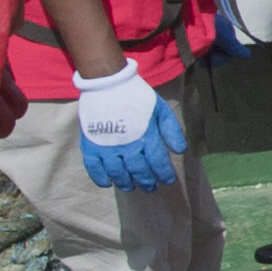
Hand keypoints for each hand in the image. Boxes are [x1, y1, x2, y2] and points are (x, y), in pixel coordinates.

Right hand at [74, 62, 189, 193]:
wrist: (108, 84)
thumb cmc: (137, 97)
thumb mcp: (160, 110)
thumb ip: (171, 130)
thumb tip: (180, 151)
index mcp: (146, 136)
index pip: (158, 162)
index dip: (164, 174)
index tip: (167, 181)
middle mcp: (127, 145)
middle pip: (139, 171)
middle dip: (147, 181)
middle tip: (150, 187)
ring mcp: (107, 146)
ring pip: (117, 173)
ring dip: (125, 183)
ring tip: (130, 187)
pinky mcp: (90, 145)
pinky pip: (94, 168)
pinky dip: (100, 178)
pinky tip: (107, 183)